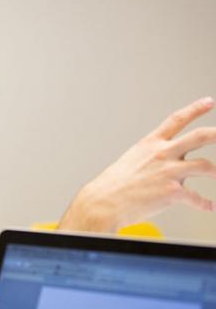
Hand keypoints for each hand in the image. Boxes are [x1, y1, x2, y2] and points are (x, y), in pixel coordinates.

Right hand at [59, 97, 215, 231]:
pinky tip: (209, 206)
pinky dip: (205, 204)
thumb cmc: (112, 187)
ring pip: (206, 166)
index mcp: (150, 144)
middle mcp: (162, 155)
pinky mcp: (172, 193)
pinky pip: (197, 198)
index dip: (195, 109)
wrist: (102, 203)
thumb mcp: (131, 163)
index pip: (176, 120)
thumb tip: (175, 172)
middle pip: (200, 136)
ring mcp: (168, 172)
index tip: (208, 102)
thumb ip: (155, 162)